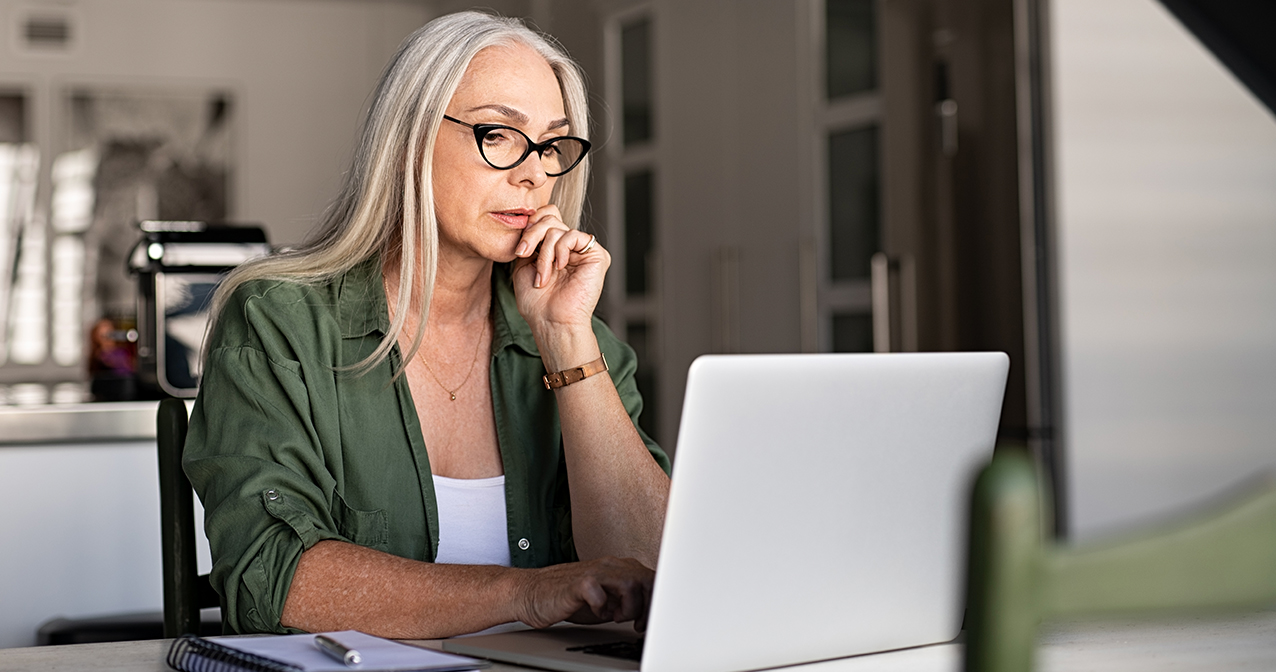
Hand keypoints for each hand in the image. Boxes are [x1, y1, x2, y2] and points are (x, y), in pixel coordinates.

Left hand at [511, 205, 608, 337]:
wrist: (551, 321)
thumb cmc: (536, 301)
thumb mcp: (524, 263)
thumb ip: (530, 239)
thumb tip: (532, 217)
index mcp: (555, 247)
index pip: (547, 216)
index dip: (532, 224)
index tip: (520, 248)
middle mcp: (570, 246)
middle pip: (550, 218)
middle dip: (532, 235)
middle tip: (523, 254)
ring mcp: (584, 250)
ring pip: (558, 229)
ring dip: (544, 253)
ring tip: (542, 275)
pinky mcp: (597, 255)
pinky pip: (573, 236)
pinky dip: (560, 250)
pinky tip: (560, 267)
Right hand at [513, 557, 653, 631]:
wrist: (533, 594)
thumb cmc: (569, 598)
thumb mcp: (606, 600)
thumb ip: (627, 600)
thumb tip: (650, 612)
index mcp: (618, 568)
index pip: (650, 578)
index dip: (655, 602)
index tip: (647, 621)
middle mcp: (609, 565)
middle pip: (646, 578)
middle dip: (647, 605)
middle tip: (636, 623)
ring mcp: (594, 572)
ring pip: (630, 582)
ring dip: (628, 606)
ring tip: (615, 617)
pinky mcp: (578, 583)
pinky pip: (600, 593)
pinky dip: (602, 609)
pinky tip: (596, 613)